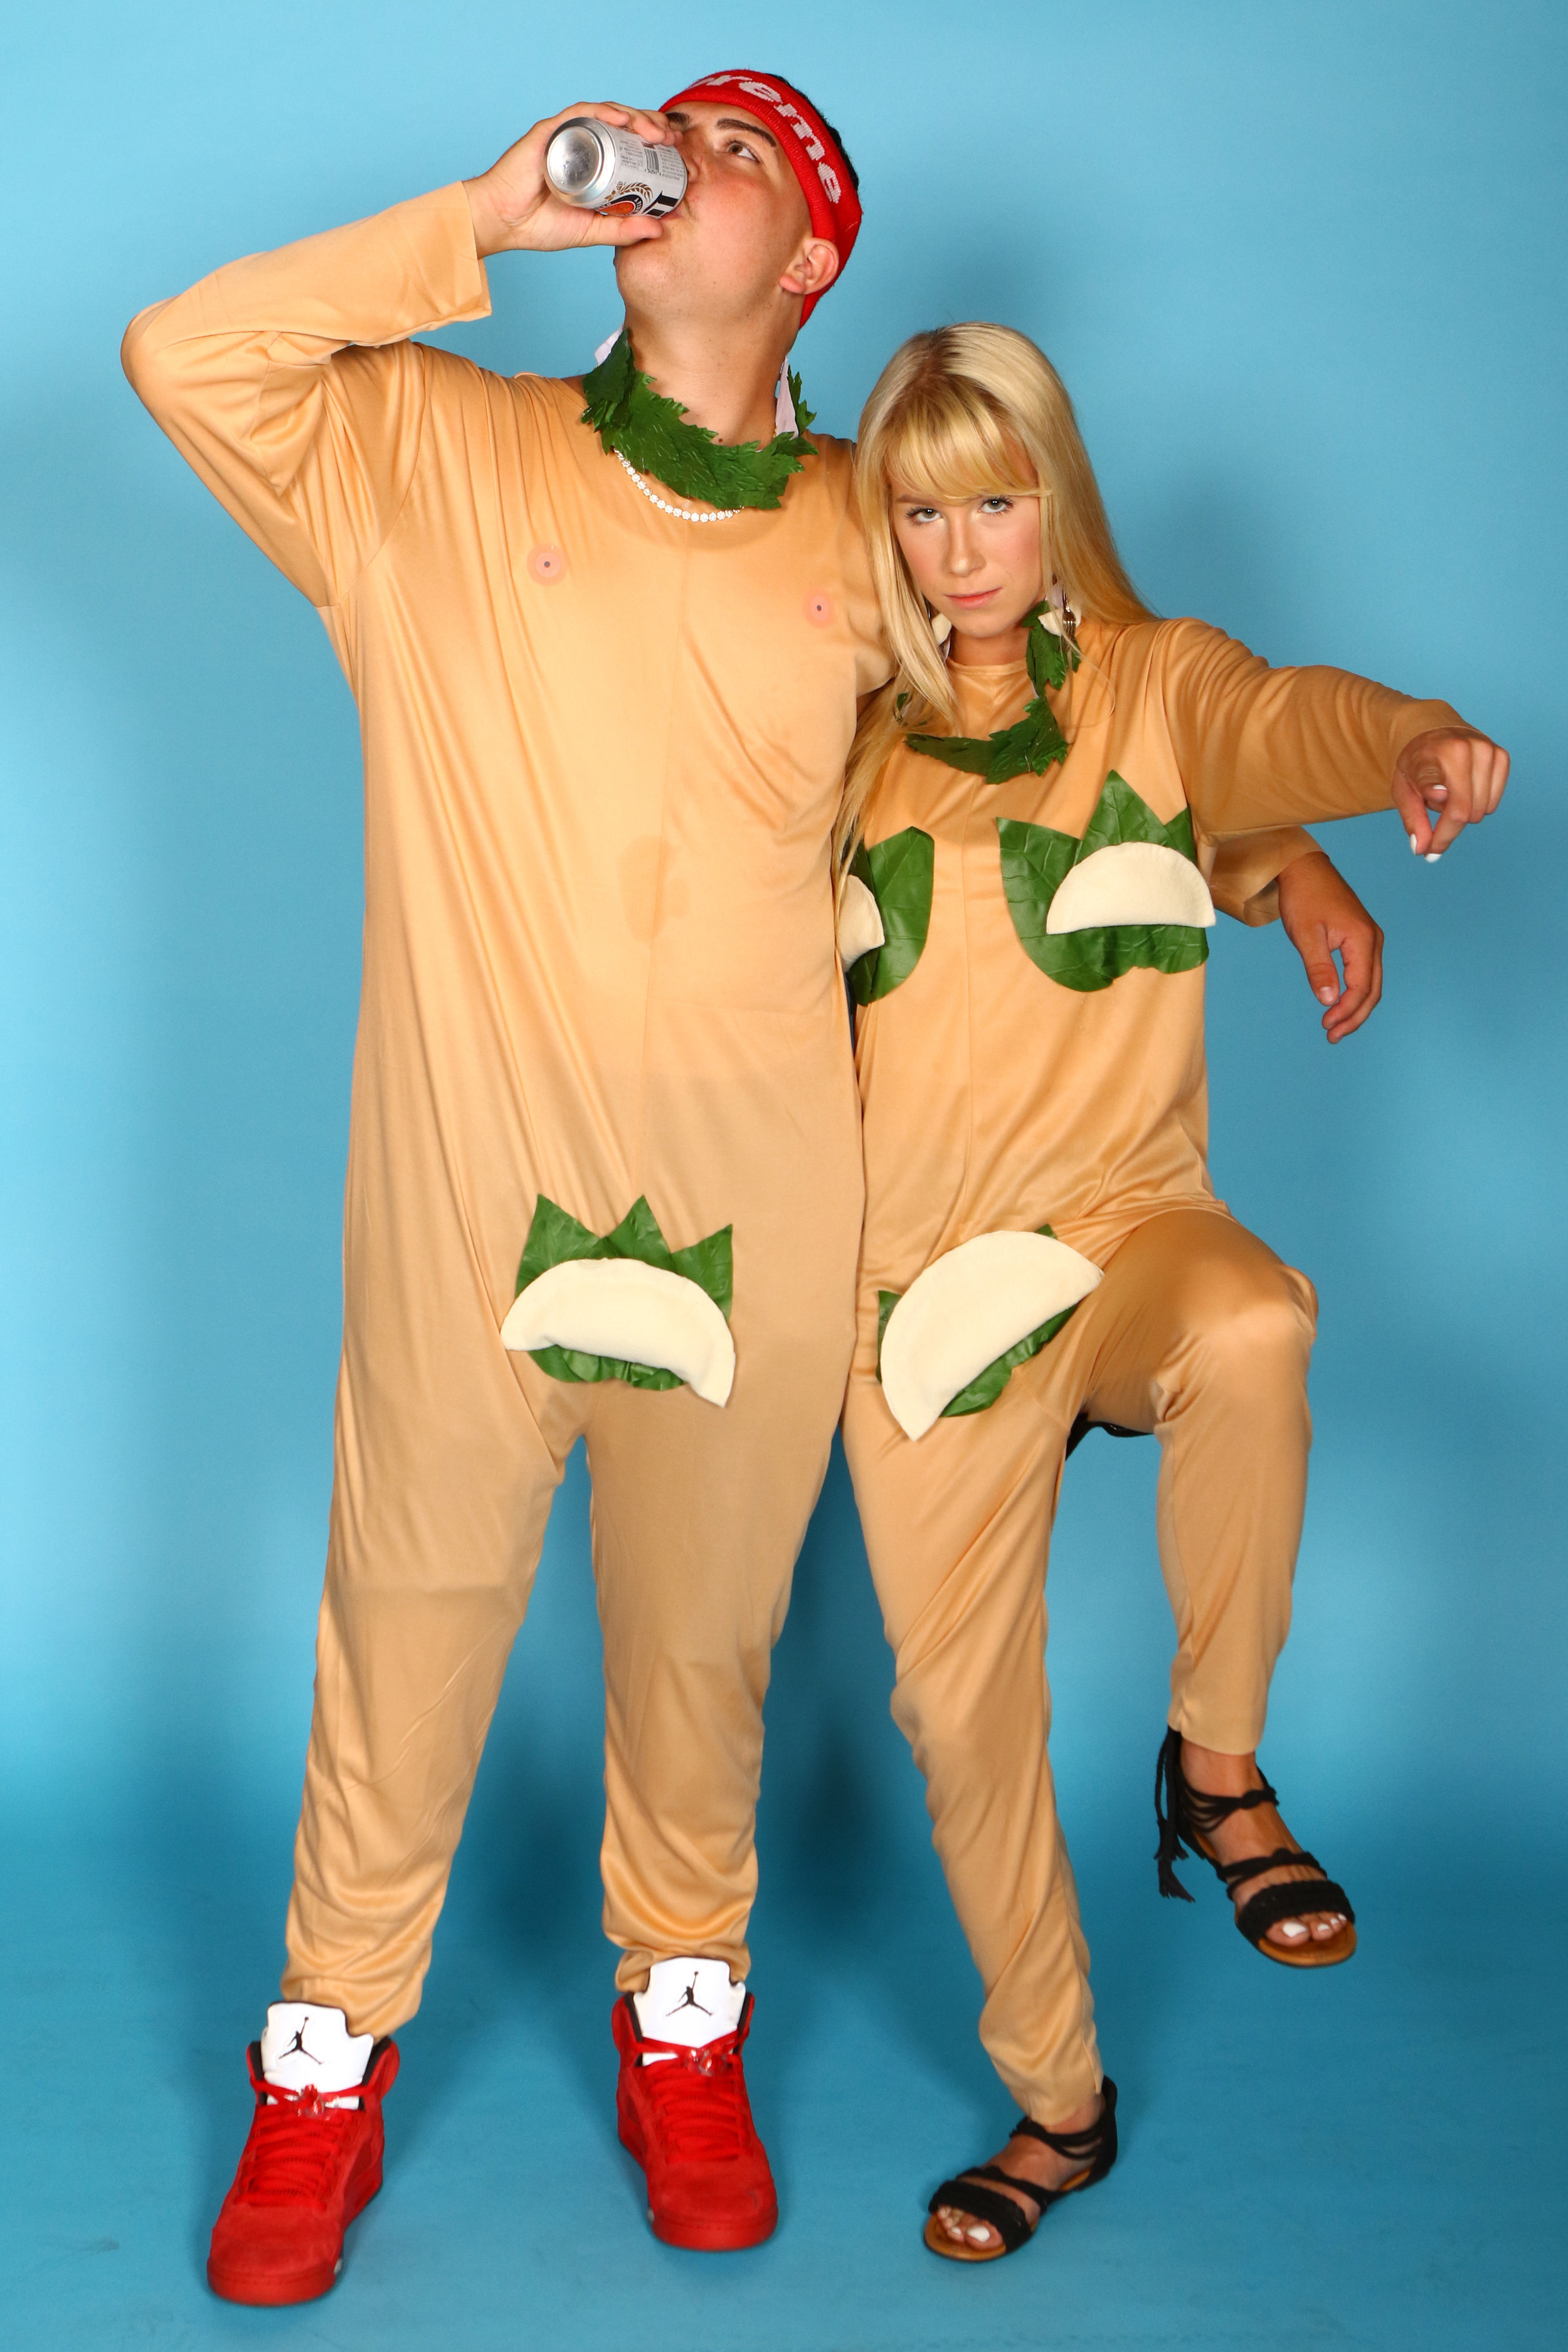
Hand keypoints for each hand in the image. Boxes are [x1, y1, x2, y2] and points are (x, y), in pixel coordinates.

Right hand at [464, 102, 674, 257]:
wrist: (502, 223)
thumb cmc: (538, 225)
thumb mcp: (591, 231)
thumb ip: (622, 230)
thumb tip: (658, 230)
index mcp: (592, 163)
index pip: (627, 143)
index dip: (652, 142)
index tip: (674, 152)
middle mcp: (581, 144)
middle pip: (621, 124)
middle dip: (650, 126)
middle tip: (670, 139)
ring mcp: (565, 135)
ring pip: (606, 114)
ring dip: (634, 117)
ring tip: (654, 131)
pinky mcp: (549, 131)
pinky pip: (580, 114)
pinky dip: (603, 112)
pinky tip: (623, 119)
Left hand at [1276, 851, 1383, 1043]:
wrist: (1304, 868)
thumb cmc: (1304, 897)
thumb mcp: (1306, 936)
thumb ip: (1319, 969)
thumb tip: (1329, 1001)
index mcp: (1363, 940)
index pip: (1361, 988)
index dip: (1346, 1012)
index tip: (1326, 1027)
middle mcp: (1374, 940)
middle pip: (1372, 990)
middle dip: (1354, 1016)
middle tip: (1332, 1036)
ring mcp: (1370, 938)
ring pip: (1371, 983)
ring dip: (1356, 1007)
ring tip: (1335, 1027)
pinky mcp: (1361, 937)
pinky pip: (1365, 972)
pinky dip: (1355, 991)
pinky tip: (1339, 1003)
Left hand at [1391, 726, 1507, 859]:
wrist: (1435, 732)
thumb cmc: (1417, 765)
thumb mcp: (1403, 791)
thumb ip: (1412, 820)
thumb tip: (1422, 849)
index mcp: (1429, 755)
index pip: (1435, 785)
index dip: (1435, 799)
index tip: (1436, 807)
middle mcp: (1461, 749)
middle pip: (1463, 812)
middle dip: (1447, 827)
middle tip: (1435, 817)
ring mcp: (1485, 750)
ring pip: (1480, 811)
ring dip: (1463, 812)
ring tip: (1451, 793)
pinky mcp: (1501, 756)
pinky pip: (1493, 803)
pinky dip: (1479, 805)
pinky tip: (1466, 789)